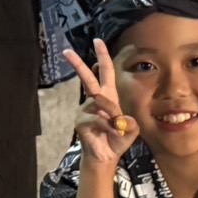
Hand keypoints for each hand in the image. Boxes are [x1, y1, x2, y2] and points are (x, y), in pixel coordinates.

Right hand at [64, 40, 139, 165]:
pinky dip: (106, 126)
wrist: (106, 157)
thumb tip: (119, 118)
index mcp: (108, 96)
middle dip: (77, 64)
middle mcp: (94, 100)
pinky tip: (108, 133)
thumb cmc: (117, 140)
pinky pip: (96, 118)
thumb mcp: (131, 130)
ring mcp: (85, 110)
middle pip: (87, 78)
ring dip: (111, 114)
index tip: (98, 41)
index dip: (102, 56)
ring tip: (117, 128)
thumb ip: (130, 123)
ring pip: (100, 102)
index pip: (105, 72)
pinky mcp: (80, 121)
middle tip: (66, 51)